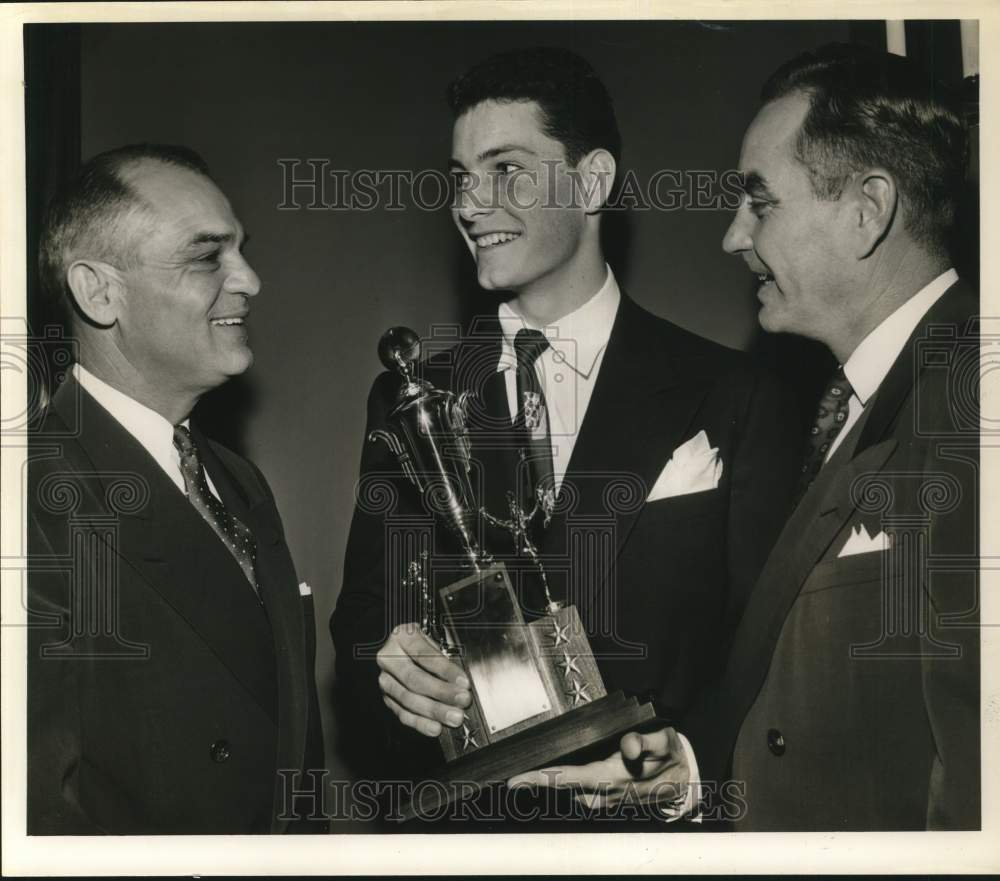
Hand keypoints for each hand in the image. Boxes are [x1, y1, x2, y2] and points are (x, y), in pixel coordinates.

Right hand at [376, 623, 471, 736]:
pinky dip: (420, 723)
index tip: (463, 682)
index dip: (445, 670)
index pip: (424, 654)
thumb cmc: (424, 646)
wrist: (404, 650)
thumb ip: (445, 658)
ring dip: (434, 710)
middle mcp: (388, 658)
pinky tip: (435, 727)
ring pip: (408, 699)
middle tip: (462, 700)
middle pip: (414, 678)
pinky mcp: (387, 698)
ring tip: (454, 717)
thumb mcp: (434, 641)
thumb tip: (462, 683)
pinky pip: (402, 713)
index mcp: (402, 637)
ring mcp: (386, 680)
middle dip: (441, 692)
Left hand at [507, 726, 691, 809]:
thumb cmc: (670, 757)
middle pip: (562, 787)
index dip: (541, 779)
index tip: (516, 780)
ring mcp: (604, 799)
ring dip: (549, 783)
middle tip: (511, 777)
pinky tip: (552, 774)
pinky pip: (577, 791)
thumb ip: (646, 742)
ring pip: (568, 792)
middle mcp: (605, 793)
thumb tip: (628, 744)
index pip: (570, 779)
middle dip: (536, 782)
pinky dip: (562, 783)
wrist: (683, 782)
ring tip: (526, 774)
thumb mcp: (664, 742)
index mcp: (615, 778)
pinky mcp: (605, 798)